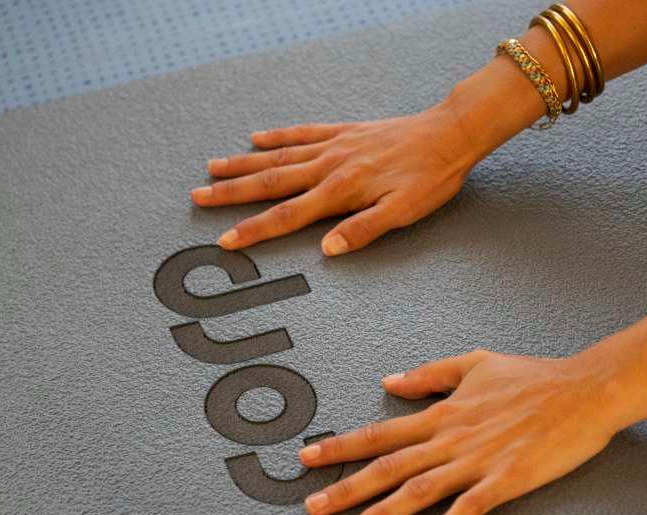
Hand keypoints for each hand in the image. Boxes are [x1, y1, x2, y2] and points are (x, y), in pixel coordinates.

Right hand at [191, 105, 482, 255]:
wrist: (448, 134)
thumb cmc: (429, 178)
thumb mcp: (403, 212)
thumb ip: (363, 230)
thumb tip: (326, 250)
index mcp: (340, 192)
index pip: (288, 216)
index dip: (255, 230)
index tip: (227, 240)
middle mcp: (329, 167)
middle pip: (270, 181)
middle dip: (232, 193)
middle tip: (198, 197)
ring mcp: (334, 146)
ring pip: (279, 156)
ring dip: (243, 163)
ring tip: (212, 169)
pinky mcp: (344, 132)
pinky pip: (303, 133)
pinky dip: (278, 136)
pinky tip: (257, 137)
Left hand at [297, 349, 618, 514]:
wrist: (583, 390)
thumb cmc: (532, 377)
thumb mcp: (474, 363)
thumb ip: (429, 374)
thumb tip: (390, 382)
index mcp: (442, 414)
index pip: (380, 433)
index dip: (341, 447)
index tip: (309, 458)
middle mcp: (451, 439)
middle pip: (388, 467)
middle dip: (345, 487)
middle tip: (310, 506)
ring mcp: (477, 460)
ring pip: (419, 490)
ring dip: (382, 513)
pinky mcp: (506, 479)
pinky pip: (470, 507)